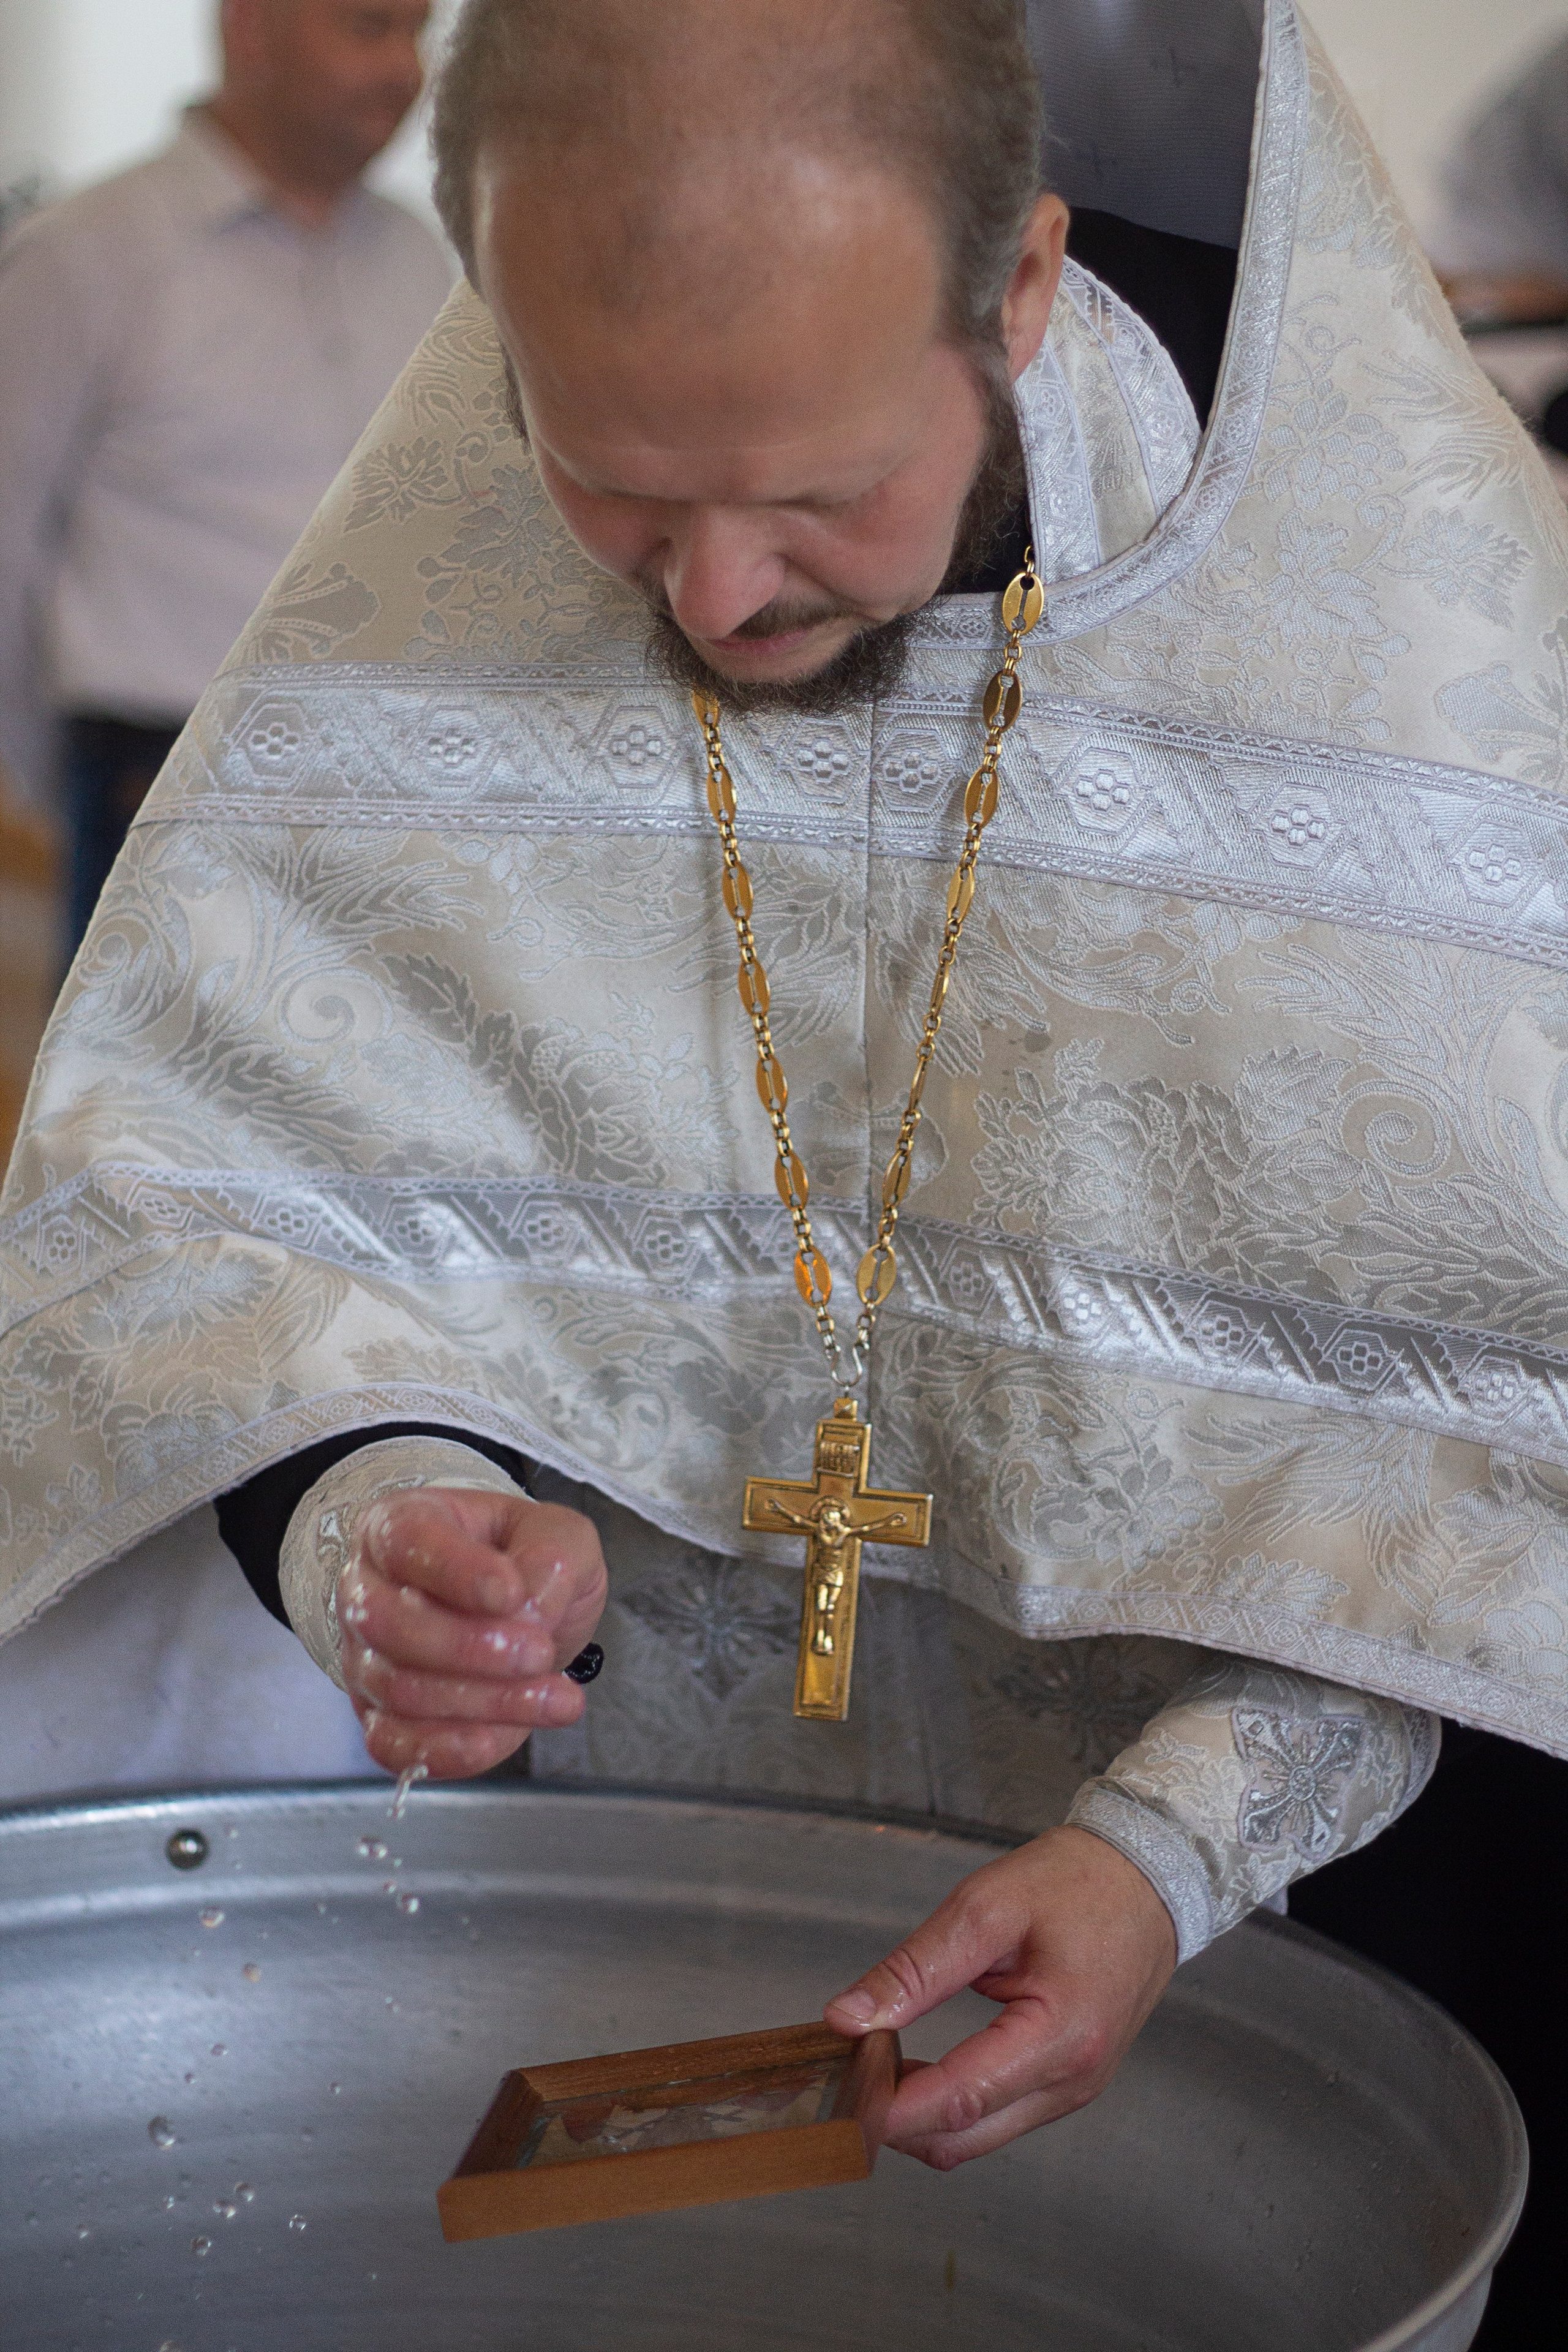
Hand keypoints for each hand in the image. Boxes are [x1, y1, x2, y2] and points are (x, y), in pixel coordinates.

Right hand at [337, 1489, 607, 1779]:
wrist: (518, 1608)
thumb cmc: (526, 1561)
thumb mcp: (558, 1536)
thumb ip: (549, 1556)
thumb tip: (528, 1604)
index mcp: (400, 1524)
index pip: (405, 1541)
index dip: (456, 1573)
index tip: (512, 1593)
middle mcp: (366, 1589)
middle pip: (386, 1623)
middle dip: (468, 1648)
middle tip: (538, 1652)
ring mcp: (366, 1657)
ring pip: (398, 1689)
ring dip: (482, 1702)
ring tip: (555, 1698)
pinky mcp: (379, 1716)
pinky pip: (393, 1745)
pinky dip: (448, 1750)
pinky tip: (501, 1739)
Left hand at [823, 1824, 1175, 2168]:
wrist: (1147, 1880)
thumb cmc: (1076, 1883)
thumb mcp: (985, 1907)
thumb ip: (914, 1969)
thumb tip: (847, 2018)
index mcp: (1061, 2036)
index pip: (958, 2100)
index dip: (889, 2108)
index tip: (837, 2092)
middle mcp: (1072, 2081)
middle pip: (962, 2138)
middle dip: (896, 2118)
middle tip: (846, 2069)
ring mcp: (1074, 2090)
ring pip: (976, 2137)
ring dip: (922, 2114)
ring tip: (876, 2061)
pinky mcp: (1068, 2085)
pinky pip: (998, 2117)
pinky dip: (952, 2104)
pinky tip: (920, 2065)